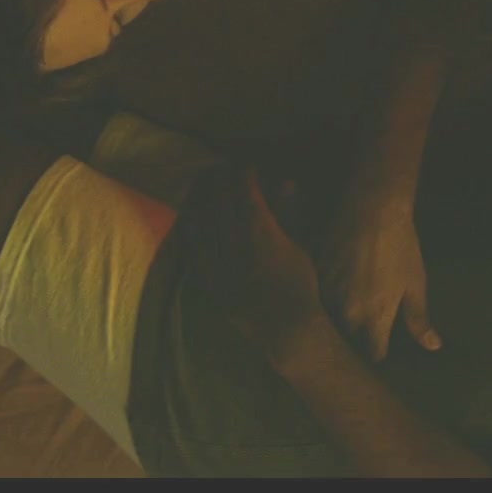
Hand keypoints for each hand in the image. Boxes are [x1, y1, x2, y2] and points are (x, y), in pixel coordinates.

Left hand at [186, 170, 325, 358]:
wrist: (286, 328)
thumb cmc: (299, 284)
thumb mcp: (298, 244)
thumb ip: (288, 212)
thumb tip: (286, 181)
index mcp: (260, 231)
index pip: (245, 190)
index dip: (244, 172)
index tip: (247, 164)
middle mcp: (235, 244)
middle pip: (219, 200)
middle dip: (219, 179)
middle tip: (221, 168)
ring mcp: (218, 263)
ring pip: (201, 221)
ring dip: (201, 199)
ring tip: (203, 185)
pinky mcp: (209, 281)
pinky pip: (193, 248)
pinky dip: (192, 228)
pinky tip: (192, 218)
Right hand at [320, 184, 441, 361]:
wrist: (374, 208)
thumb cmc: (401, 247)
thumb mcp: (416, 284)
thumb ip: (419, 320)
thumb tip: (433, 346)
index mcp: (376, 318)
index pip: (373, 355)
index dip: (378, 354)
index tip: (381, 347)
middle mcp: (348, 312)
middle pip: (347, 342)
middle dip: (354, 341)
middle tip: (363, 330)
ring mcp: (328, 294)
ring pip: (328, 321)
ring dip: (336, 321)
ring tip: (346, 311)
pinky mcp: (315, 275)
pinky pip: (316, 298)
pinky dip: (324, 299)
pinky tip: (332, 291)